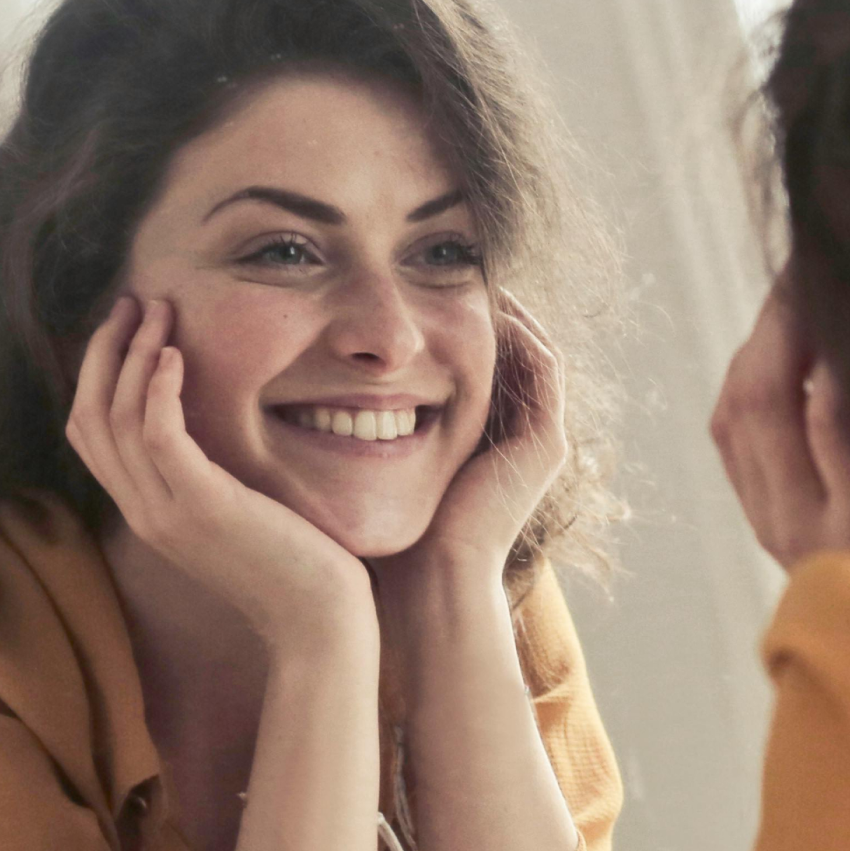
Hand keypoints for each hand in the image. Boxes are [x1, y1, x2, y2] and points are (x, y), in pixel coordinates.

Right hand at [65, 295, 374, 646]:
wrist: (318, 621)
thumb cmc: (295, 565)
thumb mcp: (238, 514)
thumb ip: (210, 477)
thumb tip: (213, 429)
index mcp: (148, 512)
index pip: (89, 435)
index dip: (96, 374)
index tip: (125, 326)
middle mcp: (144, 513)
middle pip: (89, 417)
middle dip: (104, 351)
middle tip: (131, 300)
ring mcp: (166, 513)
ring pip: (117, 419)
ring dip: (132, 354)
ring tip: (157, 309)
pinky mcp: (202, 508)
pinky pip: (158, 437)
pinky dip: (157, 389)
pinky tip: (173, 355)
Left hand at [375, 290, 567, 584]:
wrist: (430, 584)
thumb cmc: (391, 539)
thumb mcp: (371, 468)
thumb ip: (358, 432)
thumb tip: (303, 390)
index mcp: (484, 447)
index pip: (478, 366)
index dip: (453, 322)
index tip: (418, 288)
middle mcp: (519, 442)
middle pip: (509, 354)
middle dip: (480, 307)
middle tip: (447, 267)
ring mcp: (539, 443)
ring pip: (532, 352)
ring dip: (504, 309)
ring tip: (468, 271)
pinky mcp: (547, 443)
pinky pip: (543, 366)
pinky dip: (520, 329)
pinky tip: (487, 300)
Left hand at [709, 280, 849, 569]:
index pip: (837, 419)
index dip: (840, 345)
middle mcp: (807, 534)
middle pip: (763, 403)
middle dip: (784, 316)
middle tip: (815, 255)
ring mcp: (778, 528)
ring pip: (735, 411)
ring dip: (761, 336)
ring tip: (799, 281)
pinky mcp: (768, 521)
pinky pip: (731, 434)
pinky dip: (748, 372)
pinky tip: (783, 335)